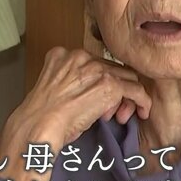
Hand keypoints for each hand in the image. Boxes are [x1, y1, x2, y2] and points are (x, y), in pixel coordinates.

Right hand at [0, 47, 151, 180]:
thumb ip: (71, 82)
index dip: (98, 81)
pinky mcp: (110, 85)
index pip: (94, 63)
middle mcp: (81, 56)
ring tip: (118, 115)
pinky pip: (136, 90)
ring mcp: (96, 69)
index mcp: (63, 54)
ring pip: (126, 77)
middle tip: (109, 112)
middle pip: (111, 68)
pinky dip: (142, 101)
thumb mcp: (53, 89)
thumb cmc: (41, 117)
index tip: (95, 98)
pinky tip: (142, 112)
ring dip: (126, 97)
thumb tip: (90, 93)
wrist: (38, 125)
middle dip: (113, 89)